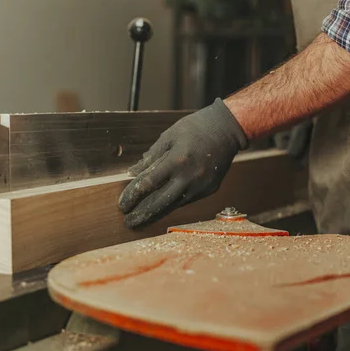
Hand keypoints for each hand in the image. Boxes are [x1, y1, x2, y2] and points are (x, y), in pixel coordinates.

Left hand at [118, 98, 247, 227]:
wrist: (227, 129)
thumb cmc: (195, 128)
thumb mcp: (169, 136)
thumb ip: (151, 157)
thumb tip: (134, 173)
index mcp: (176, 161)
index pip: (148, 184)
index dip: (133, 196)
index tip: (122, 205)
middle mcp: (189, 177)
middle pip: (160, 202)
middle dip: (142, 214)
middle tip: (127, 222)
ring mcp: (200, 186)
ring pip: (173, 206)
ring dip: (155, 214)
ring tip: (140, 221)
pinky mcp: (208, 190)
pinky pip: (185, 201)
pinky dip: (171, 205)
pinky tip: (160, 208)